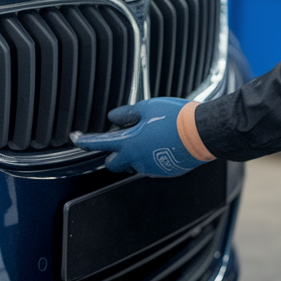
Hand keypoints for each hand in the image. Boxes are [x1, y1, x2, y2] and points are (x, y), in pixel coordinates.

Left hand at [71, 97, 206, 176]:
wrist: (203, 132)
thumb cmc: (176, 118)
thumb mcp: (147, 108)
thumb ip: (127, 114)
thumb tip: (114, 117)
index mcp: (129, 143)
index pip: (100, 144)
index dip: (85, 141)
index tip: (76, 139)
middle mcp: (138, 159)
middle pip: (114, 163)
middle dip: (112, 154)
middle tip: (119, 140)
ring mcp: (152, 168)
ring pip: (133, 165)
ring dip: (132, 155)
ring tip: (145, 139)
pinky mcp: (165, 172)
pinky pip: (151, 166)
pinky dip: (149, 157)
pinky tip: (160, 145)